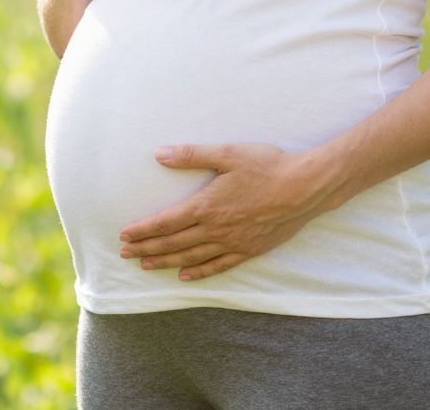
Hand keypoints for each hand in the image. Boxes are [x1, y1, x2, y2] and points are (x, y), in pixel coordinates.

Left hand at [117, 143, 335, 280]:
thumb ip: (192, 155)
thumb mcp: (228, 154)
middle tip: (125, 255)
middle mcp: (215, 229)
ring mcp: (232, 243)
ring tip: (147, 265)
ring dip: (166, 262)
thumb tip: (160, 154)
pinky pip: (218, 266)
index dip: (142, 230)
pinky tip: (186, 276)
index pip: (165, 222)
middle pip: (173, 243)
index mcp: (206, 206)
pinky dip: (199, 272)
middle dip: (147, 248)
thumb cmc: (268, 166)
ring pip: (191, 257)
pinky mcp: (249, 250)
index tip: (124, 236)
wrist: (305, 188)